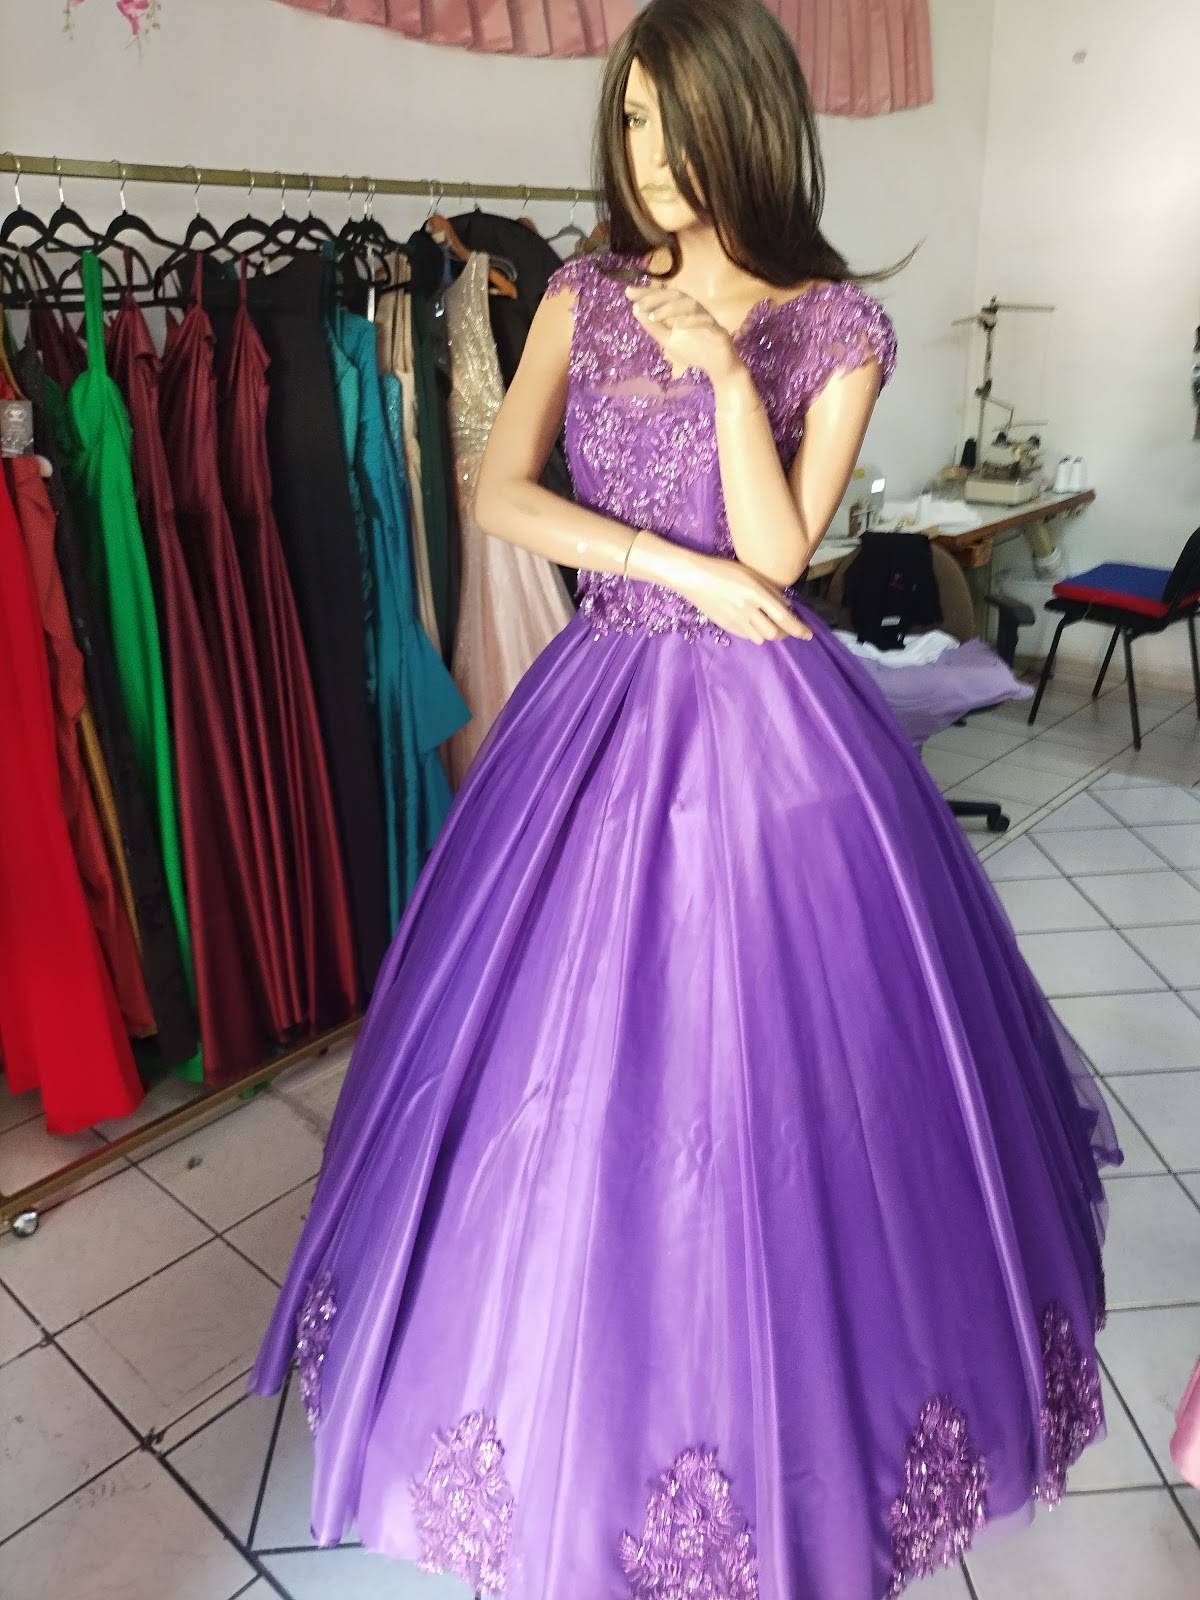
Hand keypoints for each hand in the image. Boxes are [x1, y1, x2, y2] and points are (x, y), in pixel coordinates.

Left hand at [627, 284, 742, 382]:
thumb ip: (654, 327)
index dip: (647, 293)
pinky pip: (704, 321)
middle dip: (656, 298)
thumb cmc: (694, 350)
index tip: (628, 292)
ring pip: (690, 305)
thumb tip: (635, 310)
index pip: (664, 296)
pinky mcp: (717, 329)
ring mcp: (706, 317)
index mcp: (682, 309)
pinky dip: (690, 322)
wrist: (718, 368)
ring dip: (670, 309)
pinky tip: (678, 326)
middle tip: (639, 304)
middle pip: (676, 295)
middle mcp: (694, 308)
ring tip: (654, 316)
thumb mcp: (668, 340)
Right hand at [668, 551, 812, 644]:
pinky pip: (747, 636)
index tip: (808, 634)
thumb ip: (770, 591)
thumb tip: (787, 607)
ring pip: (761, 637)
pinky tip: (755, 624)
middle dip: (785, 633)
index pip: (784, 617)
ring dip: (770, 634)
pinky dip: (756, 633)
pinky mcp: (726, 625)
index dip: (798, 628)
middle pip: (774, 633)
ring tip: (771, 625)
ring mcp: (736, 620)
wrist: (693, 577)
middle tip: (789, 628)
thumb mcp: (751, 574)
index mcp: (756, 593)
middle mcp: (747, 609)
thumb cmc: (723, 569)